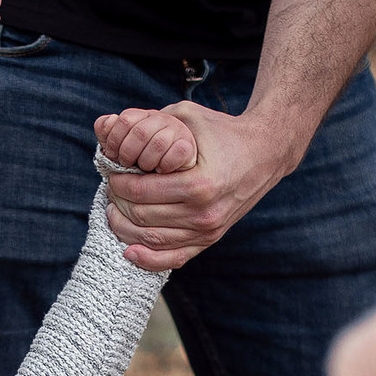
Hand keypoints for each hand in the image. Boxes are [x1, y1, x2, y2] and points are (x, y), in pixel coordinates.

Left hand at [98, 101, 301, 270]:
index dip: (118, 183)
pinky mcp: (210, 239)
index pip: (141, 191)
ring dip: (125, 229)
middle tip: (111, 190)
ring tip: (114, 212)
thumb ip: (153, 120)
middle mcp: (204, 213)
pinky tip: (128, 250)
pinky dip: (148, 259)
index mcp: (198, 184)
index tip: (112, 173)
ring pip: (152, 240)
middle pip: (142, 217)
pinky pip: (173, 258)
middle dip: (118, 203)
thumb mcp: (189, 117)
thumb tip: (115, 126)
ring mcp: (208, 230)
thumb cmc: (223, 132)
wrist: (265, 153)